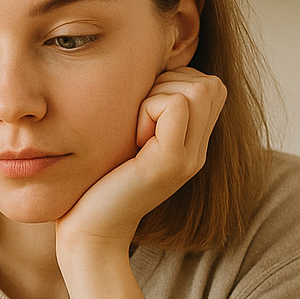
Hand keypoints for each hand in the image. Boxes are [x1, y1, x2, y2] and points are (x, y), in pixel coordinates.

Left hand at [56, 67, 226, 249]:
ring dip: (157, 98)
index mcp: (191, 145)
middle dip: (169, 86)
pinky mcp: (172, 162)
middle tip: (139, 123)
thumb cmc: (97, 182)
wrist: (90, 230)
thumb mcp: (129, 139)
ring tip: (136, 134)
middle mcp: (198, 152)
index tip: (143, 117)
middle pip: (209, 83)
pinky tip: (133, 142)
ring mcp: (190, 158)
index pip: (210, 85)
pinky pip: (174, 105)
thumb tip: (147, 68)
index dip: (175, 84)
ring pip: (196, 88)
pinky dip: (148, 111)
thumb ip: (148, 111)